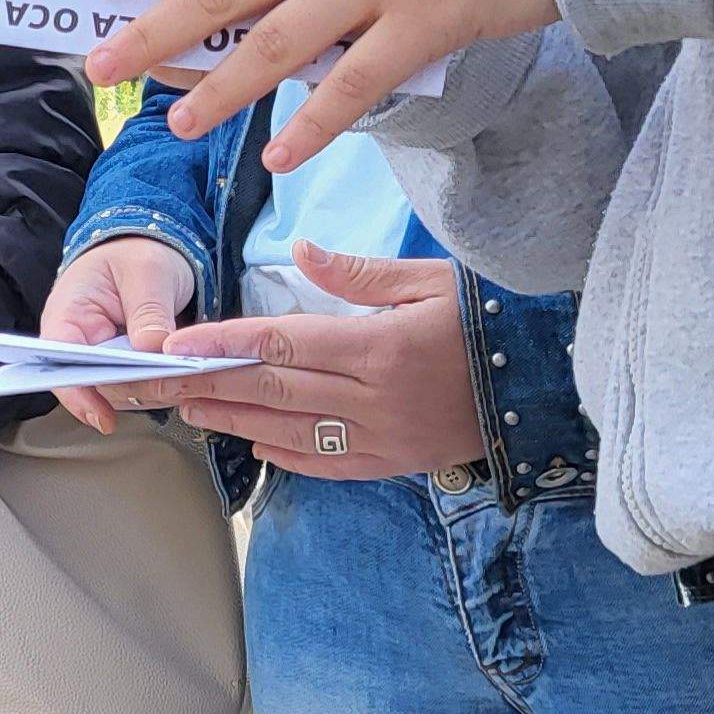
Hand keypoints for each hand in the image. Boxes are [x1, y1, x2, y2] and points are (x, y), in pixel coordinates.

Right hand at [36, 238, 199, 430]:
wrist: (147, 252)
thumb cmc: (136, 255)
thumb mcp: (147, 271)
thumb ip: (148, 309)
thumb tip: (154, 349)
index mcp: (68, 315)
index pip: (60, 360)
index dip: (77, 391)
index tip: (102, 416)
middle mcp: (79, 345)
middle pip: (94, 384)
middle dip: (132, 388)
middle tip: (171, 381)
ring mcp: (103, 360)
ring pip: (121, 392)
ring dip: (153, 390)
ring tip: (187, 374)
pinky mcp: (126, 368)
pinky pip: (141, 388)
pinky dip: (164, 385)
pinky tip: (187, 374)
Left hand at [98, 247, 481, 479]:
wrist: (552, 381)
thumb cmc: (489, 319)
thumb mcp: (430, 281)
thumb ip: (359, 274)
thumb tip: (300, 249)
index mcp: (382, 348)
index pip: (283, 344)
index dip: (224, 344)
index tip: (178, 344)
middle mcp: (377, 399)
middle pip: (274, 391)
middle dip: (211, 386)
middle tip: (161, 383)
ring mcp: (386, 438)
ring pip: (293, 432)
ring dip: (235, 422)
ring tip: (190, 410)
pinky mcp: (397, 463)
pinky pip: (330, 464)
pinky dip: (287, 454)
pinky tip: (253, 441)